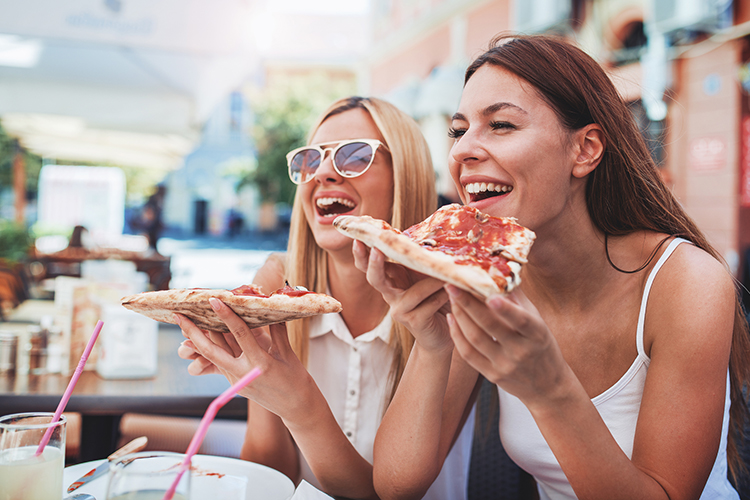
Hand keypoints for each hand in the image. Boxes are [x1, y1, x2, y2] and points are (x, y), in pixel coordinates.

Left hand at [175, 298, 319, 418]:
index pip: (240, 334)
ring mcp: (237, 381)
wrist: (296, 407)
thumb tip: (271, 309)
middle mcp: (243, 374)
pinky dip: (211, 349)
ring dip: (197, 340)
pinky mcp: (235, 384)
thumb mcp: (288, 353)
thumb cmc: (296, 380)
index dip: (226, 316)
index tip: (214, 300)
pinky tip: (203, 337)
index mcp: (260, 364)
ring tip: (185, 323)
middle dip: (193, 333)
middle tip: (179, 316)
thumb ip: (278, 331)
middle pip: (212, 351)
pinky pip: (220, 363)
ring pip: (212, 357)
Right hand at [352, 240, 452, 352]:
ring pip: (411, 294)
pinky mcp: (413, 322)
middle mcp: (390, 295)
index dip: (362, 254)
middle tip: (376, 250)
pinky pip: (428, 305)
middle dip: (374, 264)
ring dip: (431, 283)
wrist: (443, 331)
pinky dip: (441, 296)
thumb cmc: (435, 298)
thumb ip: (422, 261)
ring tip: (447, 275)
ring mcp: (400, 310)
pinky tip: (451, 291)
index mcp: (391, 279)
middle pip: (374, 279)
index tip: (358, 239)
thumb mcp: (426, 275)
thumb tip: (431, 236)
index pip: (370, 265)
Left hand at [445, 285, 568, 407]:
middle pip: (490, 327)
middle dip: (468, 304)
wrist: (547, 387)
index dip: (505, 309)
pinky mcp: (491, 375)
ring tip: (451, 297)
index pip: (521, 320)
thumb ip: (517, 298)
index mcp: (537, 334)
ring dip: (460, 315)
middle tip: (452, 284)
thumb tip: (499, 268)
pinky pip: (468, 354)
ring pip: (475, 339)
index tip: (488, 293)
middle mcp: (521, 351)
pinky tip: (452, 317)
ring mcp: (505, 365)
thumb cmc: (541, 345)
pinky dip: (457, 335)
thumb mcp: (538, 321)